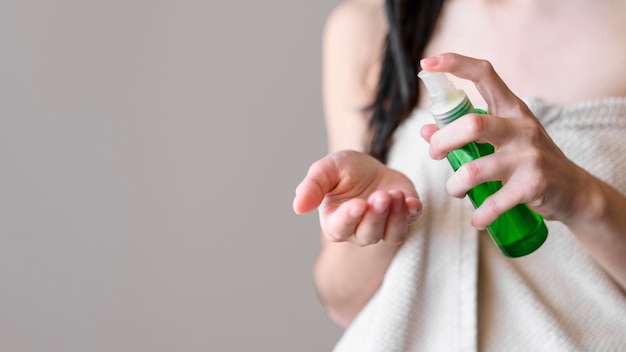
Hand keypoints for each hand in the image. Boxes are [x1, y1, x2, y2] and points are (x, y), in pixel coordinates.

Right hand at [293, 150, 421, 245]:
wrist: (370, 167)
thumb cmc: (343, 171)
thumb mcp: (326, 170)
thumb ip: (312, 187)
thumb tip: (297, 207)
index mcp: (335, 221)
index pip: (340, 228)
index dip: (349, 218)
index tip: (358, 205)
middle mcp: (359, 230)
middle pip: (368, 234)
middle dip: (376, 216)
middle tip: (381, 197)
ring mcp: (384, 227)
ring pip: (391, 234)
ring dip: (395, 217)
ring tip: (395, 194)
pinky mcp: (404, 216)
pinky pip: (410, 222)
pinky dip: (412, 213)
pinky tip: (412, 201)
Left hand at [419, 53, 591, 228]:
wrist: (575, 192)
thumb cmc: (529, 161)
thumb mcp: (501, 140)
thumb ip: (464, 134)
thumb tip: (425, 130)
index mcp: (511, 109)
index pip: (485, 74)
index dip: (455, 64)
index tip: (427, 63)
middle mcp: (521, 127)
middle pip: (472, 125)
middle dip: (443, 141)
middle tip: (435, 154)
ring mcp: (530, 155)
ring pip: (475, 170)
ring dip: (455, 185)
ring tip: (456, 191)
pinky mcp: (534, 185)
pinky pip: (494, 202)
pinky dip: (479, 215)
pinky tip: (477, 219)